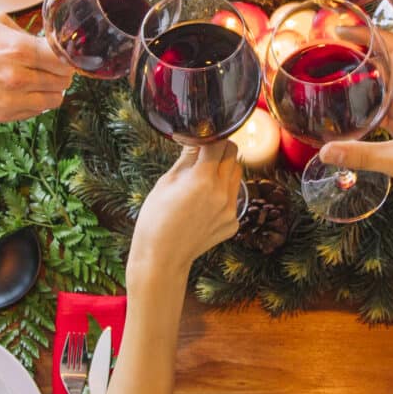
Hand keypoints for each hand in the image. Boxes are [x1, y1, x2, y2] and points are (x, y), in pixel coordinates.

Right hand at [0, 13, 73, 122]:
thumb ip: (28, 34)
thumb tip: (49, 44)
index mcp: (18, 50)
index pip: (65, 60)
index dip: (68, 57)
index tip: (65, 56)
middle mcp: (17, 77)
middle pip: (63, 81)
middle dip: (60, 72)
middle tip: (50, 67)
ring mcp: (10, 100)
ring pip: (54, 100)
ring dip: (51, 90)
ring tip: (38, 80)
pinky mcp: (2, 115)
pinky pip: (35, 112)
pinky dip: (35, 102)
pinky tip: (22, 91)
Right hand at [129, 141, 241, 278]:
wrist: (162, 257)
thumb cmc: (156, 219)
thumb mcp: (165, 183)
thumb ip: (186, 160)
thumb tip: (195, 140)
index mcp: (203, 179)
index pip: (219, 144)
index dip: (210, 137)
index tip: (203, 135)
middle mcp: (221, 193)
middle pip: (233, 156)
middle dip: (221, 149)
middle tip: (206, 152)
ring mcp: (230, 210)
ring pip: (237, 175)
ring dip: (225, 169)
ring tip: (205, 176)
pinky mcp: (233, 223)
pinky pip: (234, 198)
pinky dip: (223, 193)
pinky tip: (205, 202)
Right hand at [318, 33, 392, 219]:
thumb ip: (362, 156)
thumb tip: (326, 152)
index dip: (370, 33)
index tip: (344, 30)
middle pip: (391, 56)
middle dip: (364, 46)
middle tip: (333, 46)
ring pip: (390, 75)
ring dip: (368, 67)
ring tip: (338, 65)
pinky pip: (390, 96)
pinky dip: (372, 91)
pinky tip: (352, 98)